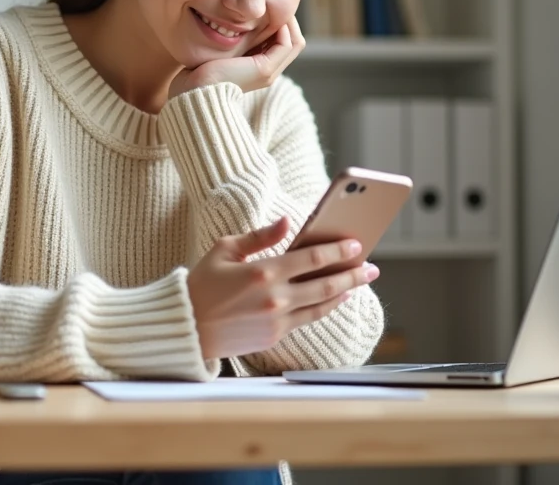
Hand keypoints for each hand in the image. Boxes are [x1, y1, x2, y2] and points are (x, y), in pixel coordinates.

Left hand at [169, 16, 305, 99]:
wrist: (194, 91)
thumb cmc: (198, 73)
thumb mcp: (218, 51)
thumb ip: (229, 40)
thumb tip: (229, 19)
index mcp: (259, 68)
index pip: (282, 42)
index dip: (280, 22)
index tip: (269, 4)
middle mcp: (268, 72)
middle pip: (294, 41)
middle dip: (289, 19)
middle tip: (276, 0)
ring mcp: (268, 73)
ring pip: (295, 42)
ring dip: (289, 21)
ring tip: (277, 4)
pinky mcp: (263, 70)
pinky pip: (287, 44)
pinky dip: (284, 28)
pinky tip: (272, 16)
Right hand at [186, 216, 379, 359]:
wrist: (187, 326)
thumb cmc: (202, 283)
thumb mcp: (225, 249)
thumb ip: (260, 236)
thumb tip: (288, 222)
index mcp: (263, 271)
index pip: (312, 258)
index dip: (338, 250)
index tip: (356, 245)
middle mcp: (275, 297)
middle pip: (326, 284)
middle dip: (353, 275)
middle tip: (371, 268)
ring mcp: (277, 320)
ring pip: (322, 305)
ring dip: (344, 293)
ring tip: (359, 283)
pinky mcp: (274, 336)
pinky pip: (307, 319)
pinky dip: (324, 307)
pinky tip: (333, 299)